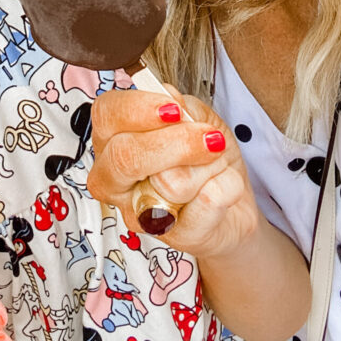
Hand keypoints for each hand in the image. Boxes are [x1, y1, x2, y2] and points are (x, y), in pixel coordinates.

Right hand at [88, 86, 260, 259]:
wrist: (233, 202)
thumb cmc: (204, 155)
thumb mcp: (196, 117)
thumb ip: (181, 106)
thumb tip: (171, 102)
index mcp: (111, 140)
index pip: (106, 115)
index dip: (139, 109)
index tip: (175, 108)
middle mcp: (112, 179)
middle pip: (125, 156)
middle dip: (177, 142)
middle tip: (208, 137)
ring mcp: (138, 213)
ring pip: (171, 182)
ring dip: (209, 165)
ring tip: (213, 165)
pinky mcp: (172, 239)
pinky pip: (206, 203)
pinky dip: (227, 186)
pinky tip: (222, 187)